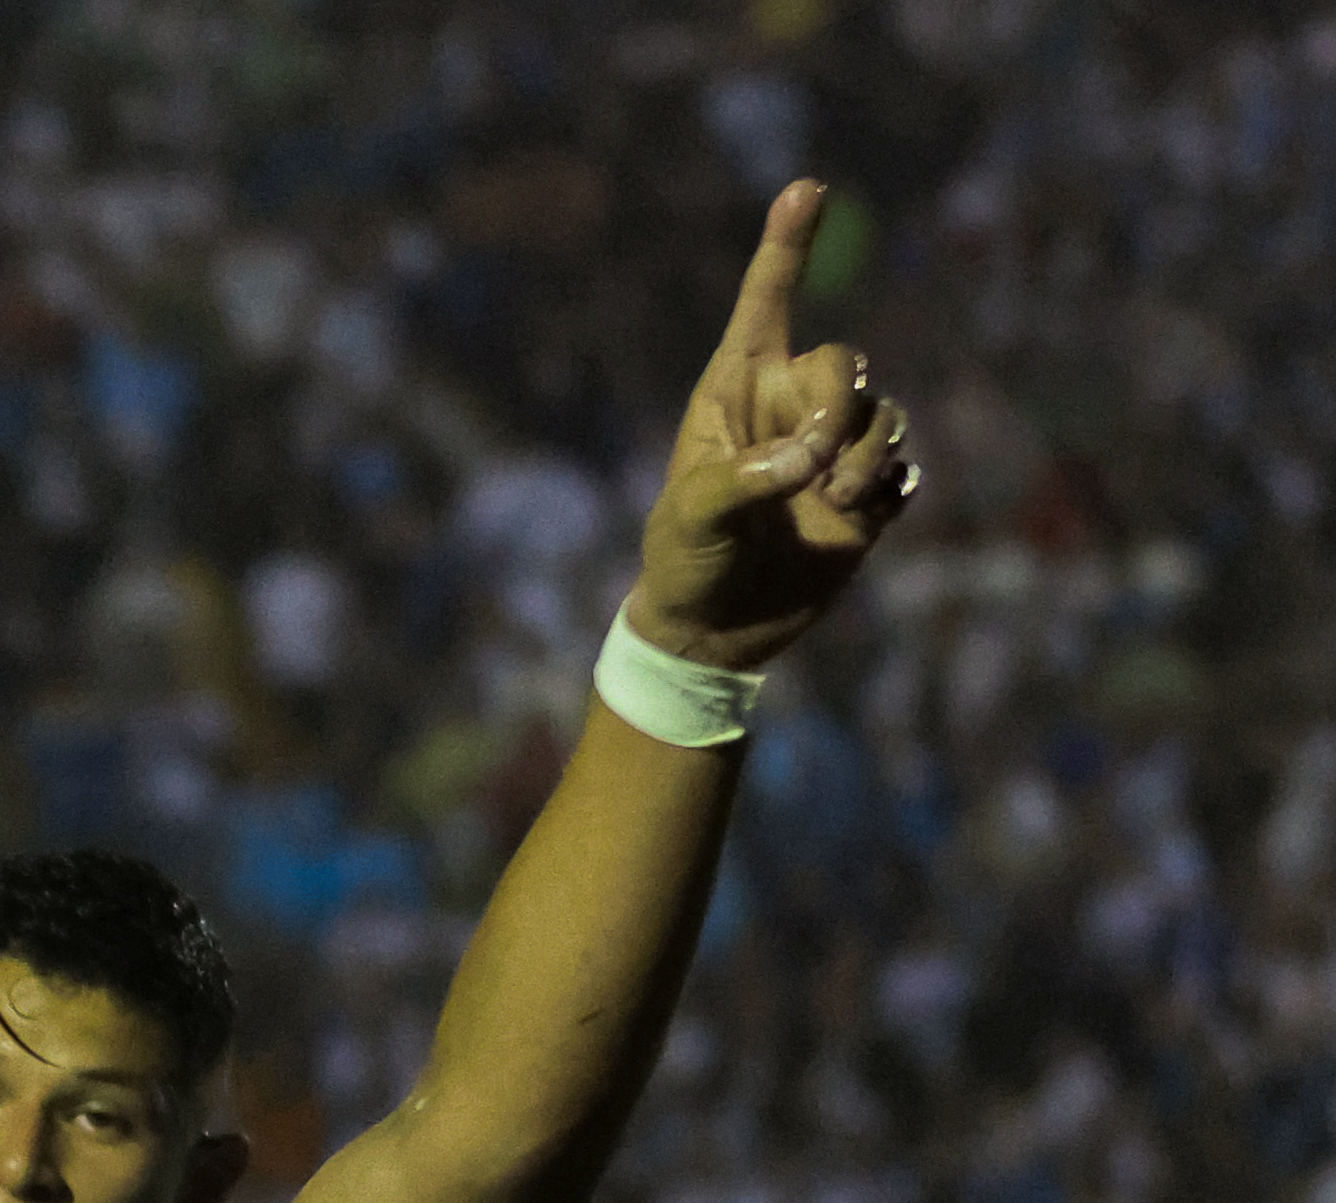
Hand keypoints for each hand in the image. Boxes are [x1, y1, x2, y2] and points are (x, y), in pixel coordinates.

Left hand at [623, 182, 916, 671]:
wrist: (712, 628)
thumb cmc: (684, 560)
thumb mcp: (693, 519)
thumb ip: (746, 481)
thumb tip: (810, 460)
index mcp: (735, 391)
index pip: (765, 303)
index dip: (787, 246)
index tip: (806, 187)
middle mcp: (789, 408)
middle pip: (844, 365)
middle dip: (839, 408)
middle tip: (814, 464)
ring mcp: (832, 449)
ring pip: (883, 415)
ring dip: (866, 458)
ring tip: (833, 503)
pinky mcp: (867, 493)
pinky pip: (904, 466)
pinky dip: (890, 486)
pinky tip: (857, 515)